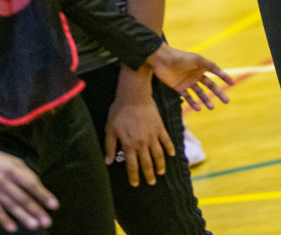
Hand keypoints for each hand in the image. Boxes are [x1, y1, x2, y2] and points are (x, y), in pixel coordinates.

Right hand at [0, 137, 57, 232]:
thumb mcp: (13, 161)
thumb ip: (25, 173)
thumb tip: (37, 186)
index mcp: (14, 169)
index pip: (32, 184)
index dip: (44, 195)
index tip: (54, 205)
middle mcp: (5, 180)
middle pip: (23, 198)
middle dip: (37, 211)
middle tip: (47, 222)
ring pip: (11, 206)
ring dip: (24, 217)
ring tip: (35, 225)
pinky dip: (4, 220)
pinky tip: (13, 228)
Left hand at [104, 68, 174, 186]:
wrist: (133, 95)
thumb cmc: (119, 112)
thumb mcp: (110, 129)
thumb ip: (110, 147)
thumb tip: (108, 162)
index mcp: (129, 145)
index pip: (132, 166)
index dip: (134, 176)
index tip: (136, 184)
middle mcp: (142, 143)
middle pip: (147, 163)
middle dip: (149, 175)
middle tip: (151, 182)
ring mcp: (153, 136)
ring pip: (158, 155)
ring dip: (160, 165)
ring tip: (161, 173)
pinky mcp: (160, 127)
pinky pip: (166, 140)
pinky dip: (170, 148)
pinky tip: (172, 154)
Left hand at [147, 43, 233, 110]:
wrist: (162, 60)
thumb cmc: (180, 57)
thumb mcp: (197, 59)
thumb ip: (209, 65)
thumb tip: (220, 70)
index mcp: (201, 65)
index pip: (215, 72)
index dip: (223, 77)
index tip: (232, 83)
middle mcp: (196, 74)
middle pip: (210, 85)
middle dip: (218, 93)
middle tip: (227, 101)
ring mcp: (188, 82)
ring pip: (200, 93)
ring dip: (206, 100)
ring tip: (212, 108)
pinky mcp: (179, 88)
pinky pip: (188, 97)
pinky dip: (193, 103)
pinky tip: (198, 108)